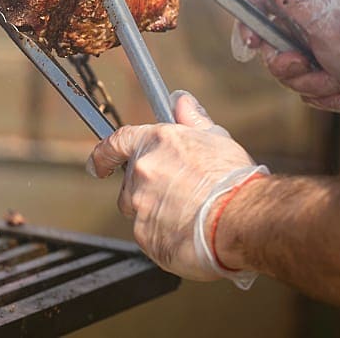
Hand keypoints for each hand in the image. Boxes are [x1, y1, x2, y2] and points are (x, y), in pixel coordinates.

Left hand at [86, 92, 264, 286]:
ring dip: (157, 215)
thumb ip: (192, 120)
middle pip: (129, 184)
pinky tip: (189, 234)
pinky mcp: (145, 235)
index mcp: (155, 143)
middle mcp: (141, 172)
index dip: (105, 155)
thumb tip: (182, 102)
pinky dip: (164, 238)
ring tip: (190, 217)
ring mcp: (141, 204)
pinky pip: (149, 237)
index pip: (116, 143)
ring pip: (140, 212)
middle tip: (178, 197)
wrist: (240, 218)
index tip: (99, 164)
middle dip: (146, 191)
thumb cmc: (232, 180)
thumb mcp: (215, 138)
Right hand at [231, 0, 339, 119]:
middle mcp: (304, 26)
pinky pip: (302, 90)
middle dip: (290, 67)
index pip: (260, 5)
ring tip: (336, 82)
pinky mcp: (318, 74)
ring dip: (311, 84)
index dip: (248, 24)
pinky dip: (322, 96)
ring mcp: (311, 51)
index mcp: (304, 5)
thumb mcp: (325, 23)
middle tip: (308, 66)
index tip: (251, 44)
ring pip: (286, 74)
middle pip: (270, 49)